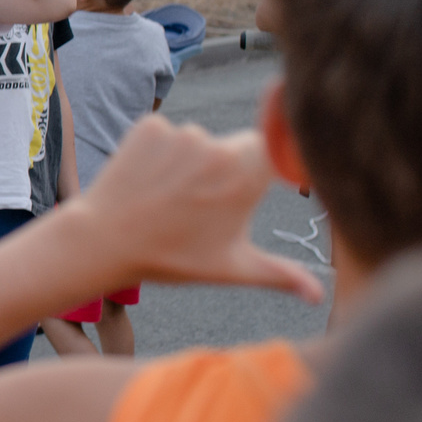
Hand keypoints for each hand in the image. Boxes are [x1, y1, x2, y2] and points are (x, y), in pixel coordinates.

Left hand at [62, 116, 325, 302]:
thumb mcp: (232, 268)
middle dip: (225, 171)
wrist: (102, 241)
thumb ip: (282, 274)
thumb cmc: (172, 257)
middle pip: (235, 147)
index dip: (267, 169)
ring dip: (189, 163)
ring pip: (198, 142)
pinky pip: (165, 135)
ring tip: (168, 200)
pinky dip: (159, 153)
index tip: (250, 191)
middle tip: (198, 208)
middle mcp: (216, 144)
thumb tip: (319, 296)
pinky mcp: (148, 125)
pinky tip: (147, 182)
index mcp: (246, 174)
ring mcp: (179, 132)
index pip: (275, 150)